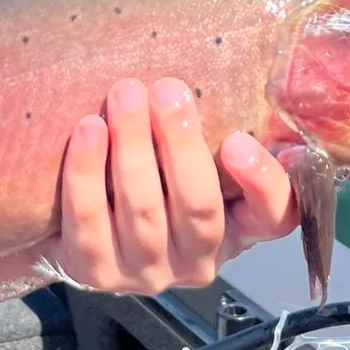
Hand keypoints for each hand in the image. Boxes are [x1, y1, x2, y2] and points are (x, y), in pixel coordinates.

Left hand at [53, 77, 297, 294]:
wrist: (76, 233)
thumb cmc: (150, 181)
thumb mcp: (191, 163)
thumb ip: (210, 134)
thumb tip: (210, 78)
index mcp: (237, 231)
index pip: (274, 217)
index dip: (263, 182)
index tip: (240, 140)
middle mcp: (197, 260)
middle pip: (198, 207)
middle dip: (181, 143)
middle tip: (167, 91)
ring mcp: (147, 272)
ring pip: (144, 211)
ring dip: (133, 147)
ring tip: (126, 96)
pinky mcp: (96, 272)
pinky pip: (90, 219)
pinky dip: (87, 172)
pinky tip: (88, 130)